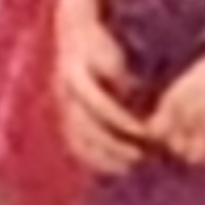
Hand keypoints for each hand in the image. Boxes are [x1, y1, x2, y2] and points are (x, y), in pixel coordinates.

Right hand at [59, 19, 155, 176]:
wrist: (70, 37)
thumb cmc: (99, 44)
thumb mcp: (111, 54)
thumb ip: (119, 76)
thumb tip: (132, 96)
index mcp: (76, 76)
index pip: (98, 104)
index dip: (120, 120)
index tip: (143, 132)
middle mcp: (64, 95)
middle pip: (86, 128)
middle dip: (112, 145)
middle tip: (140, 156)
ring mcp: (61, 108)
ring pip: (78, 141)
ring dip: (103, 157)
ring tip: (129, 166)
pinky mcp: (63, 118)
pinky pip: (75, 145)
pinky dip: (93, 159)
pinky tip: (114, 166)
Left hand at [149, 37, 204, 173]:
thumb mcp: (199, 77)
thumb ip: (185, 102)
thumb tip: (182, 126)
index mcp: (174, 97)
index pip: (156, 132)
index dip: (171, 135)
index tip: (188, 130)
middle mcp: (185, 112)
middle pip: (176, 148)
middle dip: (190, 146)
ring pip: (194, 158)